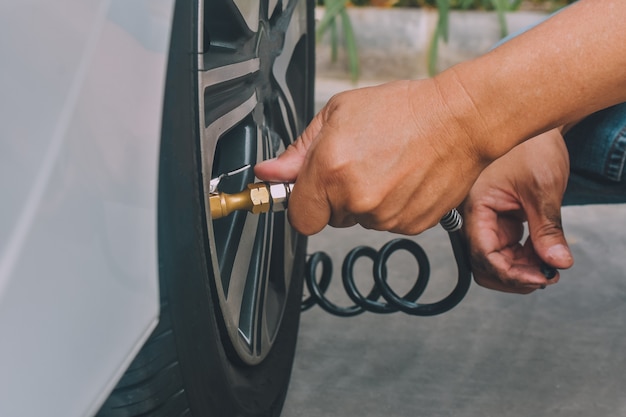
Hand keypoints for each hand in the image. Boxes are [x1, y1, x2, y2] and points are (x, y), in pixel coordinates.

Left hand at [255, 79, 487, 234]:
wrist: (458, 119)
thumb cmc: (402, 110)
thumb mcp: (338, 114)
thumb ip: (299, 151)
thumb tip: (269, 173)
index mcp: (330, 170)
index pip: (299, 218)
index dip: (303, 204)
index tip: (310, 192)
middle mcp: (356, 199)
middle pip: (330, 218)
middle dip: (336, 196)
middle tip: (358, 163)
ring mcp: (385, 216)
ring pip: (360, 220)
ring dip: (366, 200)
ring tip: (386, 165)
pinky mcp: (410, 225)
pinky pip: (387, 222)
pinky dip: (391, 205)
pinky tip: (403, 177)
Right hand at [460, 129, 573, 293]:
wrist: (533, 127)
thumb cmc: (532, 147)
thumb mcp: (543, 189)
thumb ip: (547, 229)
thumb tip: (557, 263)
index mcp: (475, 208)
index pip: (483, 255)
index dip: (511, 273)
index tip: (541, 279)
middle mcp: (474, 218)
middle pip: (484, 265)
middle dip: (514, 277)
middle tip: (547, 277)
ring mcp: (485, 221)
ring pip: (494, 261)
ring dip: (520, 270)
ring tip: (548, 266)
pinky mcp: (496, 221)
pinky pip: (504, 250)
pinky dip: (523, 258)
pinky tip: (542, 254)